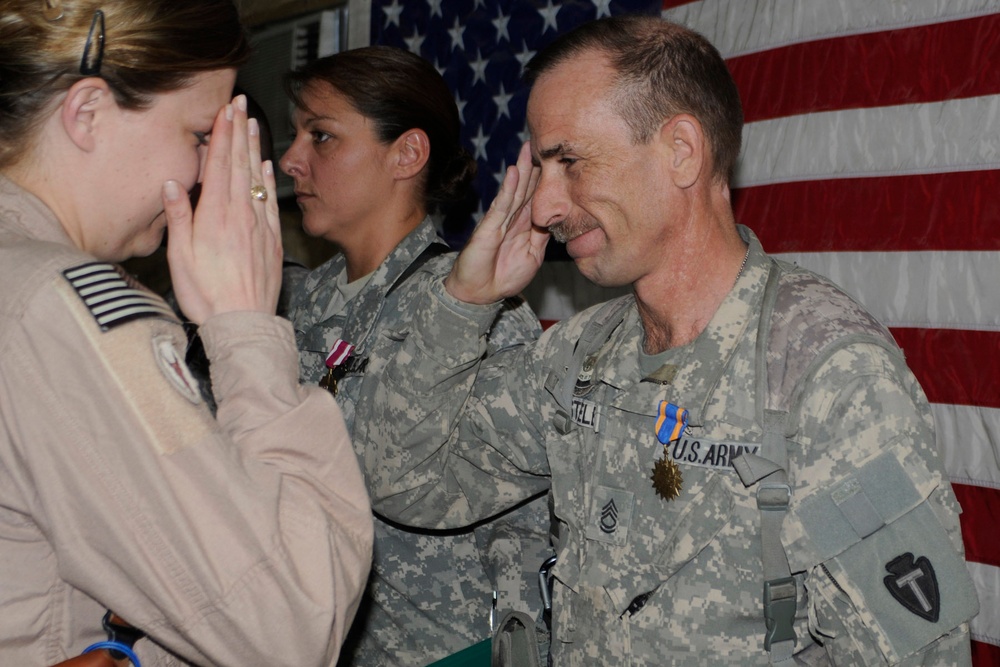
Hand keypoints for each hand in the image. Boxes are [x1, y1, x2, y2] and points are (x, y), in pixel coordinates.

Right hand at [163, 95, 281, 324]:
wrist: (244, 322)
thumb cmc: (207, 295)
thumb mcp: (180, 257)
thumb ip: (178, 217)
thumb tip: (172, 183)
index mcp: (215, 215)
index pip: (218, 165)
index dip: (221, 135)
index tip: (223, 110)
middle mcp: (241, 215)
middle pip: (239, 164)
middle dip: (238, 131)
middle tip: (239, 104)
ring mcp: (259, 225)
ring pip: (257, 178)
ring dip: (254, 149)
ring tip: (252, 124)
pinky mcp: (271, 239)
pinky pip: (271, 201)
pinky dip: (269, 180)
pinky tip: (267, 166)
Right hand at [445, 142, 548, 303]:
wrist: (480, 293)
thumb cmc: (504, 277)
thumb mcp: (533, 256)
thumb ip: (543, 237)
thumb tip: (558, 220)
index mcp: (523, 225)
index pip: (536, 197)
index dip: (544, 179)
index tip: (556, 160)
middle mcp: (511, 219)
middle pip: (525, 187)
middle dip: (533, 166)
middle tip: (541, 142)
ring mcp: (499, 221)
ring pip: (514, 191)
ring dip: (521, 169)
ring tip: (528, 149)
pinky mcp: (489, 228)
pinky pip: (501, 206)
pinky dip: (508, 189)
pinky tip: (513, 173)